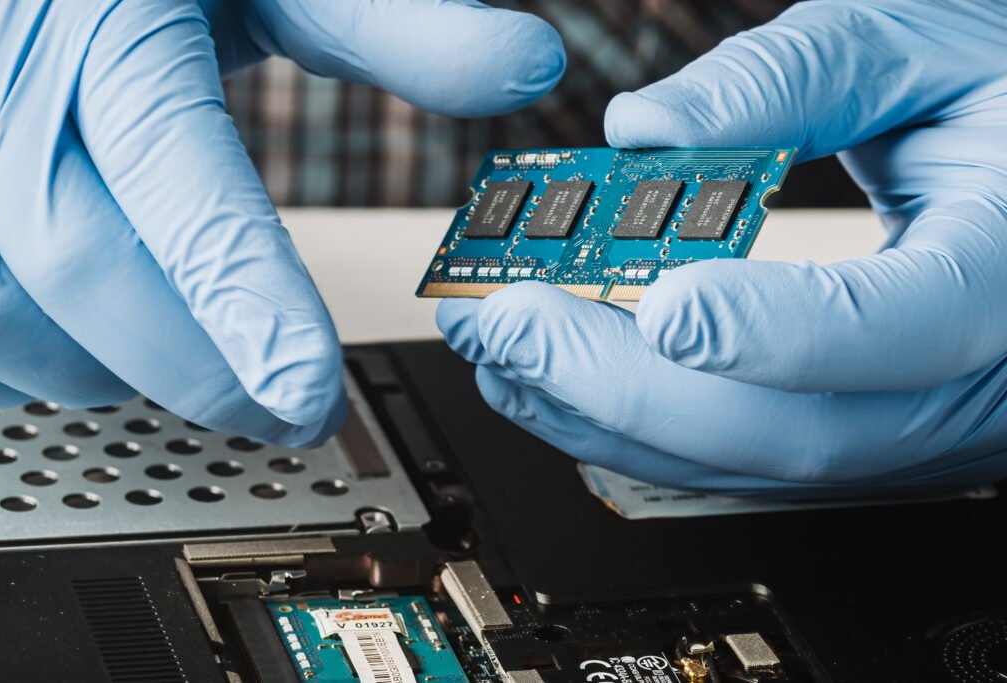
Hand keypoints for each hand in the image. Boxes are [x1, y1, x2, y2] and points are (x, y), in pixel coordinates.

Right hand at [0, 0, 563, 445]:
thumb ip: (398, 24)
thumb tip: (523, 64)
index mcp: (114, 31)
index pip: (178, 179)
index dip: (244, 298)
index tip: (308, 392)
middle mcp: (15, 95)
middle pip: (86, 271)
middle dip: (199, 366)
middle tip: (293, 410)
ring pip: (9, 313)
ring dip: (119, 371)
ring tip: (207, 375)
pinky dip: (38, 359)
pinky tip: (104, 354)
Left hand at [437, 0, 1006, 494]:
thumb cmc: (1000, 92)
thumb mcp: (918, 44)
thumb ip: (786, 79)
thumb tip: (646, 132)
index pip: (906, 327)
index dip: (775, 331)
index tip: (660, 303)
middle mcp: (967, 376)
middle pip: (796, 431)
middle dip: (629, 386)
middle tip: (511, 325)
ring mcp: (909, 422)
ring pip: (749, 460)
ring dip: (606, 415)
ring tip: (505, 349)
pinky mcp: (856, 431)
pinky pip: (738, 452)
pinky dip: (637, 424)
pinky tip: (560, 380)